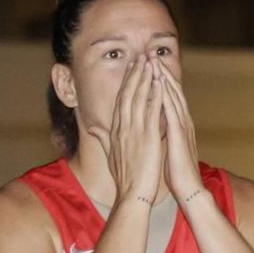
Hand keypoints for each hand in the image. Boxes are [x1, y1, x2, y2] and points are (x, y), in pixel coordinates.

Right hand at [100, 57, 164, 210]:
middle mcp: (122, 127)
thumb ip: (104, 139)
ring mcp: (134, 131)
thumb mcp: (110, 156)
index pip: (120, 101)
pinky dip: (155, 95)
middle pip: (127, 94)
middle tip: (141, 56)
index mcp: (116, 131)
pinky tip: (159, 82)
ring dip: (145, 78)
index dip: (126, 83)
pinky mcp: (147, 137)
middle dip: (135, 73)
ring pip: (139, 98)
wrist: (132, 195)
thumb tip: (94, 129)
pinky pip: (151, 111)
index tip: (131, 68)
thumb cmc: (125, 180)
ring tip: (150, 61)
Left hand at [158, 63, 207, 205]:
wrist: (189, 190)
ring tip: (154, 61)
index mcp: (178, 125)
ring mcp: (183, 126)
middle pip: (171, 91)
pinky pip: (172, 110)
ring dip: (163, 77)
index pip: (167, 98)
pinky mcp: (180, 134)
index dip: (158, 81)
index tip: (148, 67)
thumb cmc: (176, 173)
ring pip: (172, 96)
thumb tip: (154, 129)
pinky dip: (166, 94)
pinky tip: (159, 83)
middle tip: (150, 55)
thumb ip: (162, 135)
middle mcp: (182, 122)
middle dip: (161, 72)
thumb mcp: (167, 149)